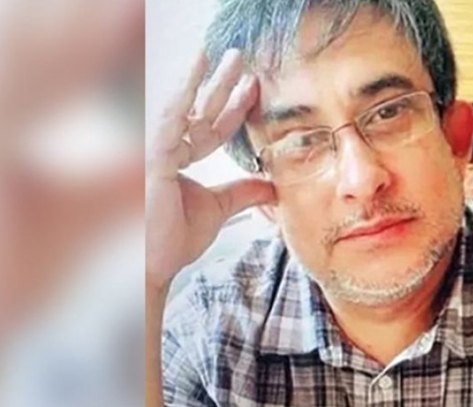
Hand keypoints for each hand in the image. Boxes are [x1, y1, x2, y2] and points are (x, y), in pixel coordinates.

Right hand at [145, 49, 275, 289]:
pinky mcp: (148, 158)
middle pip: (199, 110)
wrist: (152, 266)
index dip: (234, 108)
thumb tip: (272, 185)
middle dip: (221, 84)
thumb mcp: (218, 209)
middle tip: (240, 58)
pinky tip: (196, 73)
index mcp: (180, 158)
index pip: (211, 127)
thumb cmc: (173, 239)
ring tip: (221, 56)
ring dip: (204, 81)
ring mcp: (154, 151)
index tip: (255, 88)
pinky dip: (183, 97)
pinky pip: (169, 123)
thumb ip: (242, 193)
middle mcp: (166, 149)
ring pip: (185, 109)